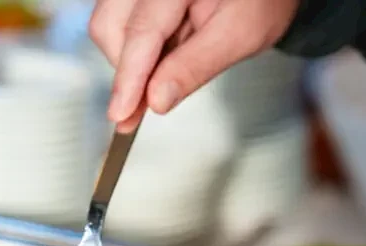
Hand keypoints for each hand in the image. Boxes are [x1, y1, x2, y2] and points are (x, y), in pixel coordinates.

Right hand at [89, 0, 301, 131]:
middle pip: (110, 26)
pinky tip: (164, 48)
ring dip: (131, 57)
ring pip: (107, 25)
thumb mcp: (239, 35)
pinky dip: (134, 46)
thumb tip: (156, 100)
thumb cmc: (258, 1)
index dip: (129, 77)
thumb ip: (195, 67)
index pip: (141, 31)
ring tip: (174, 56)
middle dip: (128, 68)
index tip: (120, 114)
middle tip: (157, 92)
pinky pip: (117, 21)